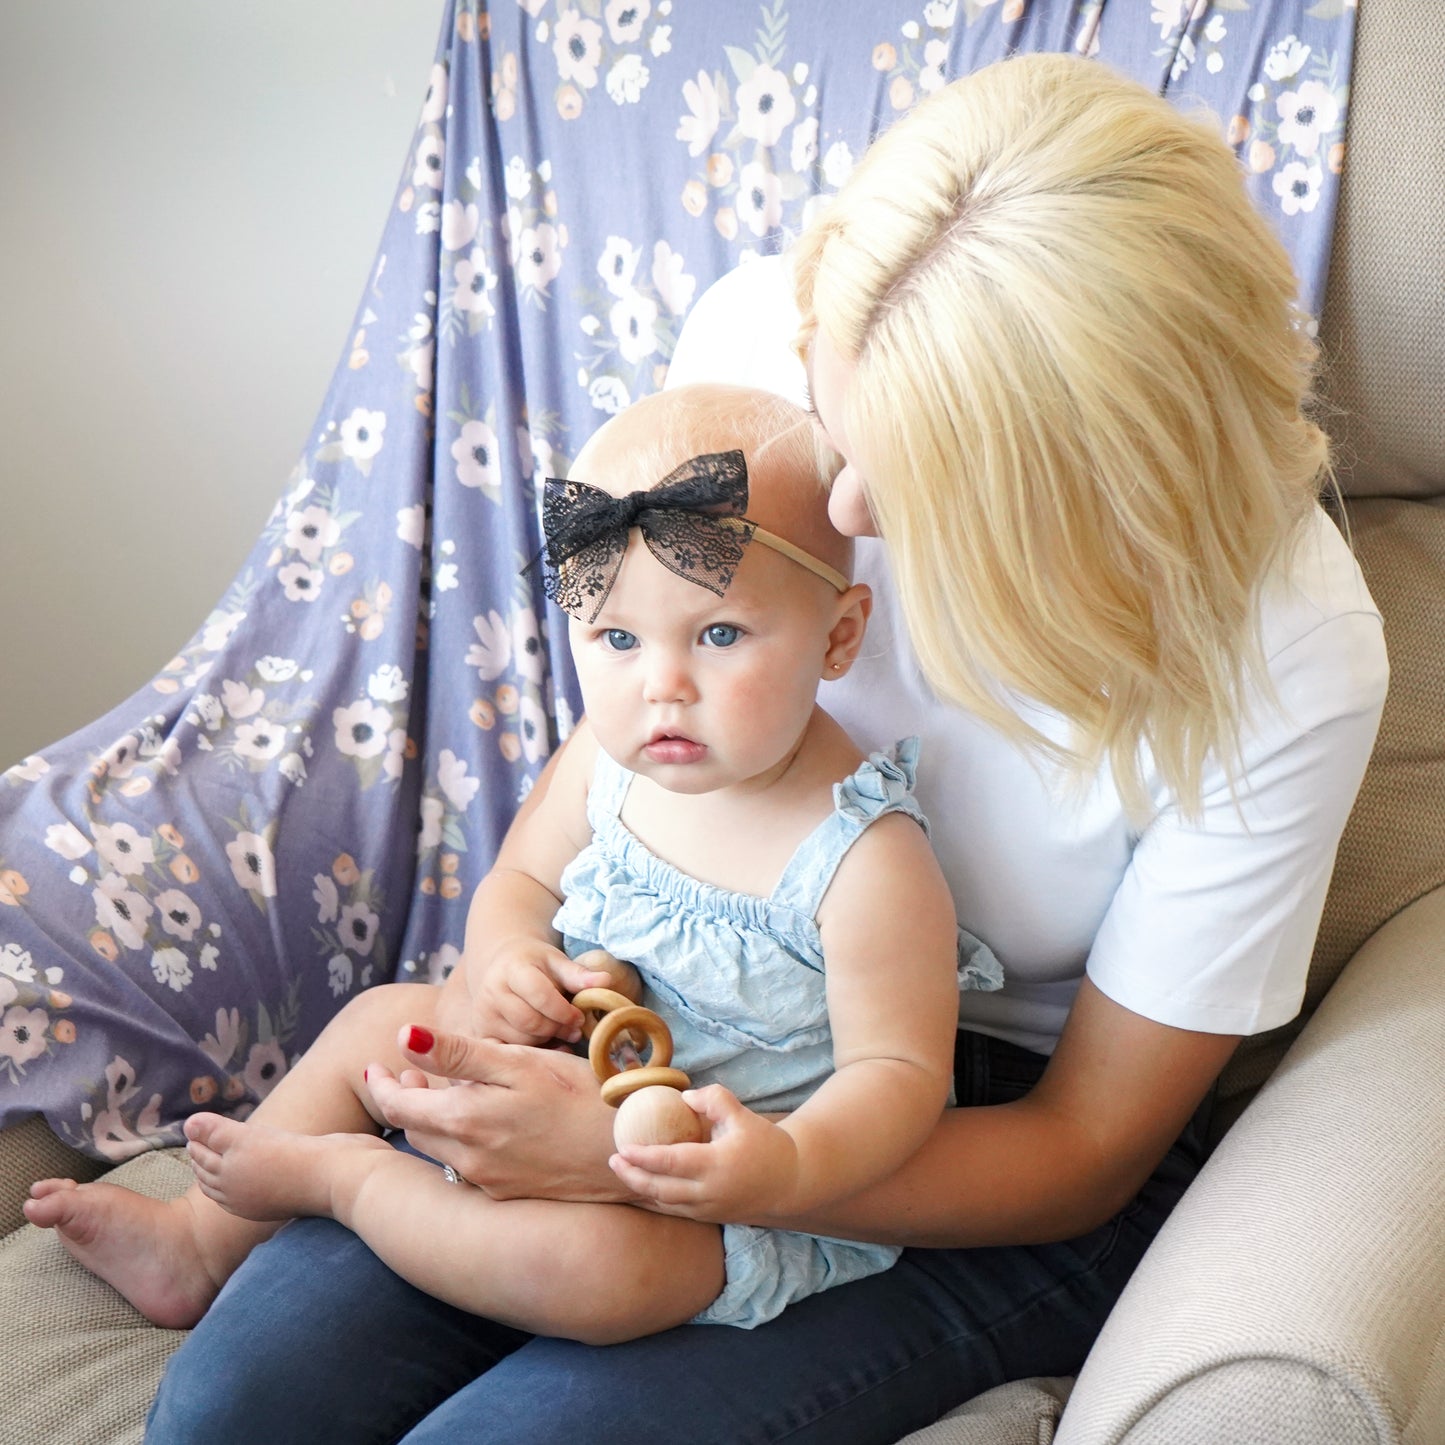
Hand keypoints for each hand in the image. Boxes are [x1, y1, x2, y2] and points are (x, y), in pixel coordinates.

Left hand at [364, 1025, 628, 1201]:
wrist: (632, 1150)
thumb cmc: (580, 1094)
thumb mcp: (519, 1062)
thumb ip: (458, 1052)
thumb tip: (403, 1036)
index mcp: (465, 1120)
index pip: (402, 1104)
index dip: (384, 1084)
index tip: (375, 1067)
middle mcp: (469, 1159)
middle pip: (417, 1129)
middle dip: (405, 1100)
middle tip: (404, 1074)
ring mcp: (490, 1181)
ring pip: (441, 1149)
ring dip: (432, 1121)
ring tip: (439, 1093)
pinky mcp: (512, 1193)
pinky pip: (468, 1166)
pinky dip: (459, 1141)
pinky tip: (480, 1124)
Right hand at [468, 944, 618, 1044]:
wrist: (504, 964)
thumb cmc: (536, 964)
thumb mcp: (557, 962)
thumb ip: (579, 974)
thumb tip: (606, 981)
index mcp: (513, 969)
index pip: (540, 995)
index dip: (564, 1010)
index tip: (579, 1016)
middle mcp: (492, 992)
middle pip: (530, 1022)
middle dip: (557, 1028)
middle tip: (573, 1030)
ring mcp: (483, 1014)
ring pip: (520, 1040)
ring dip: (545, 1041)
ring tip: (557, 1033)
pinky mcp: (480, 1032)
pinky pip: (506, 1053)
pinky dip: (527, 1053)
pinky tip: (542, 1046)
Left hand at [607, 1084, 800, 1223]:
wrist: (791, 1181)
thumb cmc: (766, 1144)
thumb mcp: (742, 1114)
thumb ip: (713, 1100)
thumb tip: (684, 1097)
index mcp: (715, 1165)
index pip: (669, 1162)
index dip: (642, 1157)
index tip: (622, 1147)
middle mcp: (709, 1192)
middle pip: (660, 1189)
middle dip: (632, 1176)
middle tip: (613, 1160)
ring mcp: (709, 1209)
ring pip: (666, 1203)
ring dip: (641, 1189)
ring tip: (624, 1171)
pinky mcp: (711, 1217)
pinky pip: (677, 1210)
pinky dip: (657, 1199)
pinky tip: (646, 1187)